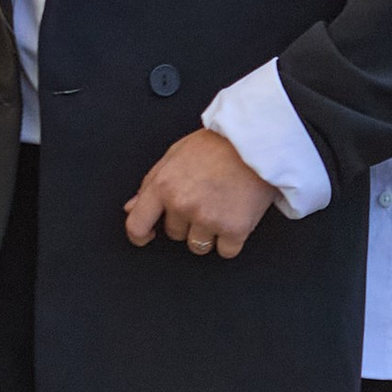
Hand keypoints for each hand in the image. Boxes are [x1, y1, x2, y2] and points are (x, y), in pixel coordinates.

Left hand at [125, 132, 275, 258]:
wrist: (258, 140)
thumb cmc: (220, 144)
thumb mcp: (176, 154)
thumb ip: (151, 183)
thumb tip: (132, 207)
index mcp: (164, 186)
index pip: (137, 224)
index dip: (139, 235)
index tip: (147, 236)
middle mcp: (183, 204)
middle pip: (174, 234)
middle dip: (186, 222)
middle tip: (205, 199)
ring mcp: (209, 218)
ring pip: (199, 246)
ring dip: (209, 233)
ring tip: (222, 206)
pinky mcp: (234, 229)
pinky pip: (226, 251)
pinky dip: (232, 239)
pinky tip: (236, 216)